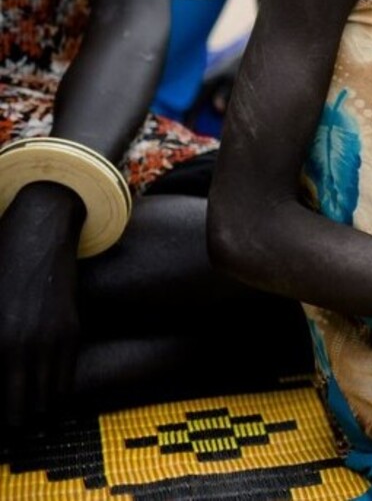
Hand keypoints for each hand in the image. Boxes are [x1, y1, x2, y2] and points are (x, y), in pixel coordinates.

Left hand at [0, 184, 84, 428]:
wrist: (39, 237)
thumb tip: (0, 369)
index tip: (1, 426)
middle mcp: (16, 348)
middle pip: (16, 409)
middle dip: (13, 423)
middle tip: (10, 429)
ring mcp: (47, 342)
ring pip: (44, 401)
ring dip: (34, 417)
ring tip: (29, 426)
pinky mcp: (70, 333)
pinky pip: (64, 379)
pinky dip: (55, 398)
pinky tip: (48, 405)